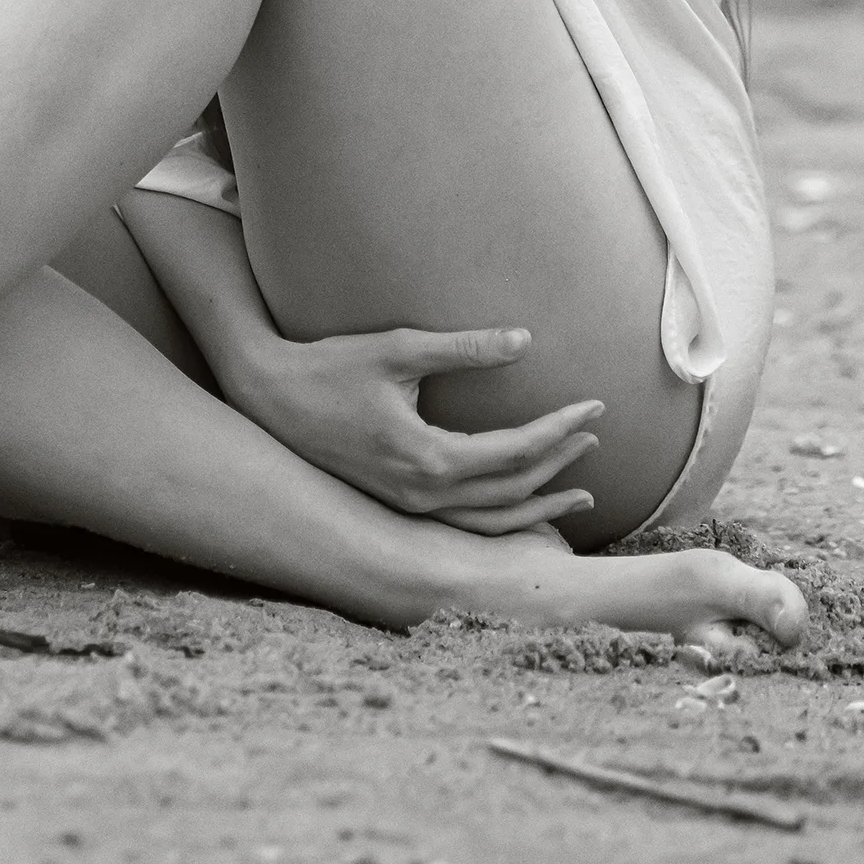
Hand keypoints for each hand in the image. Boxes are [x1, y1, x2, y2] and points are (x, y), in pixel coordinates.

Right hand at [224, 325, 601, 535]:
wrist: (269, 396)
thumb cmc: (332, 366)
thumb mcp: (398, 348)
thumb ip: (464, 348)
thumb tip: (524, 339)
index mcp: (428, 458)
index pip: (515, 451)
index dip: (559, 428)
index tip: (593, 404)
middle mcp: (422, 495)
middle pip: (511, 490)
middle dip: (558, 464)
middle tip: (594, 436)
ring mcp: (408, 507)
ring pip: (490, 519)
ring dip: (539, 504)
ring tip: (582, 493)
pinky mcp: (397, 504)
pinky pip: (465, 524)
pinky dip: (504, 520)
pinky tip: (524, 508)